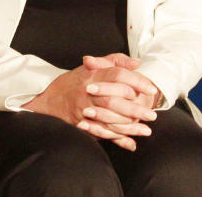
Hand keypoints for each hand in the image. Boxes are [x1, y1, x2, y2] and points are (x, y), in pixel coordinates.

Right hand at [23, 61, 156, 150]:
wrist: (48, 99)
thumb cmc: (75, 82)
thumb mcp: (91, 67)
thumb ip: (114, 62)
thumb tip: (137, 63)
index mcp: (91, 75)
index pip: (116, 75)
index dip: (136, 81)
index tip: (151, 89)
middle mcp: (87, 91)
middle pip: (114, 99)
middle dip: (135, 108)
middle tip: (152, 114)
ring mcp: (83, 108)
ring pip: (109, 117)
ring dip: (130, 126)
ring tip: (146, 130)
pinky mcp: (81, 122)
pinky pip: (102, 132)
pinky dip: (118, 138)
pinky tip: (131, 141)